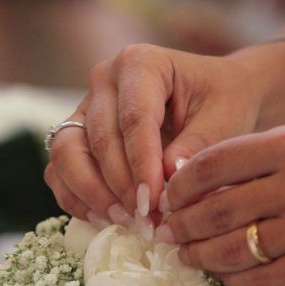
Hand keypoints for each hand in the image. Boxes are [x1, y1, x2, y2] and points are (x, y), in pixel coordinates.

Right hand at [44, 43, 284, 229]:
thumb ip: (196, 147)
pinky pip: (61, 171)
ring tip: (125, 222)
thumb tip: (166, 183)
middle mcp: (104, 81)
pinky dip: (76, 199)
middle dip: (120, 186)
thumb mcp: (224, 119)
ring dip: (91, 194)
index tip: (153, 203)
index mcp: (141, 63)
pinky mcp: (77, 137)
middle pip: (98, 139)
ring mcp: (85, 109)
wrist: (216, 97)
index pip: (134, 119)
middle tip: (144, 221)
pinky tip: (106, 220)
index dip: (141, 165)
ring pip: (66, 154)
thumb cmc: (224, 102)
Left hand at [157, 124, 284, 285]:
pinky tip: (223, 275)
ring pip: (233, 250)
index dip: (179, 185)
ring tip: (186, 256)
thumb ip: (255, 160)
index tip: (166, 199)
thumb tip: (193, 184)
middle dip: (180, 226)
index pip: (213, 164)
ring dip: (199, 257)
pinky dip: (232, 282)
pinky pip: (260, 281)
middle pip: (216, 211)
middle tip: (167, 233)